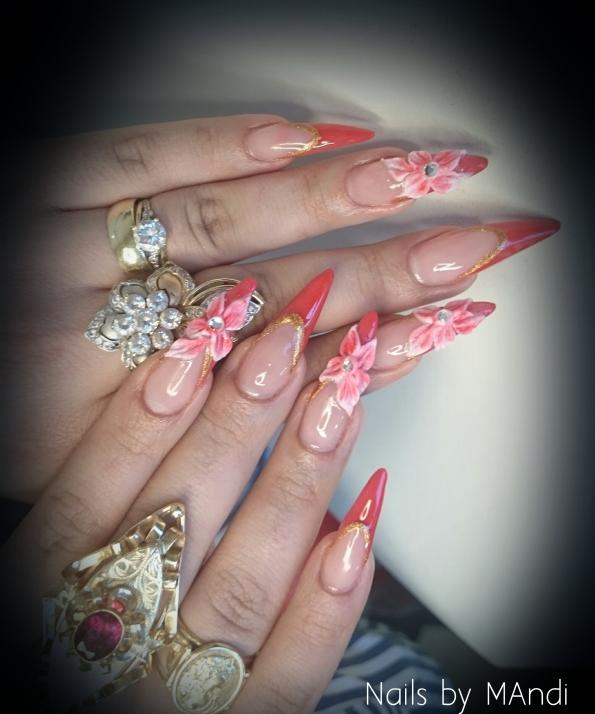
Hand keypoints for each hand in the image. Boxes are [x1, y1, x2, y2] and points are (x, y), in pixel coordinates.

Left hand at [4, 112, 556, 499]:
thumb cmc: (14, 427)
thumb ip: (200, 446)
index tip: (442, 330)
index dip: (365, 356)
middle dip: (380, 274)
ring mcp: (75, 255)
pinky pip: (132, 161)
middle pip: (269, 299)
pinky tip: (297, 134)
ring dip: (321, 201)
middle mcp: (108, 334)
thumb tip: (310, 403)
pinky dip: (217, 146)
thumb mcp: (101, 470)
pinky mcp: (44, 194)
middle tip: (467, 254)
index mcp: (123, 418)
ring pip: (215, 222)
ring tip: (415, 180)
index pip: (274, 381)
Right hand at [5, 273, 397, 713]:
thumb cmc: (69, 671)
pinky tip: (359, 533)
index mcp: (40, 608)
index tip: (200, 335)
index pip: (88, 499)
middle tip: (289, 340)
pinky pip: (284, 688)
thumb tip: (165, 388)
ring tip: (339, 399)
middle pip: (176, 522)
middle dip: (240, 422)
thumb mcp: (48, 588)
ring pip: (242, 587)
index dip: (145, 413)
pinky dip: (325, 611)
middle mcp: (105, 656)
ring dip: (297, 484)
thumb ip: (89, 508)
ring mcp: (169, 712)